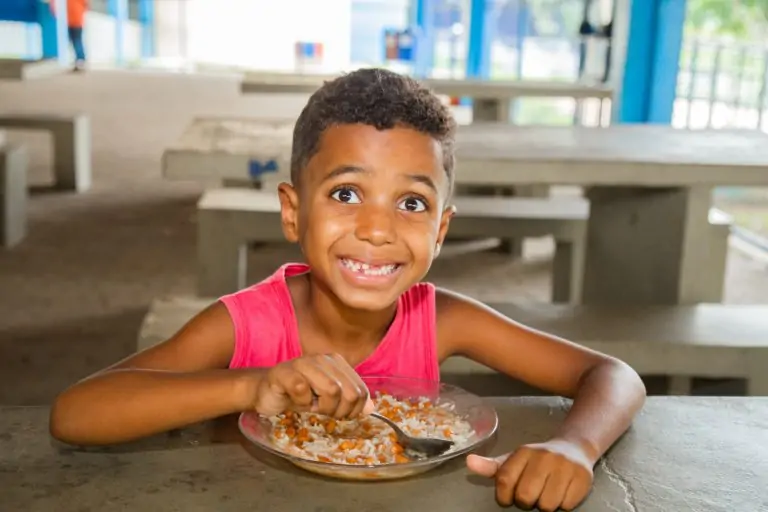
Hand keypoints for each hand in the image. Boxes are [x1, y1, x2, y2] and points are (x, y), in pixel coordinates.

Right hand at [254, 353, 374, 418]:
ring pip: (331, 390)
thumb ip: (350, 400)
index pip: (360, 389)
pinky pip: (302, 390)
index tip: (341, 415)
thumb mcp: (328, 400)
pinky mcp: (284, 372)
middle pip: (348, 392)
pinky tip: (297, 401)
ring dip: (322, 408)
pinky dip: (302, 402)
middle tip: (326, 413)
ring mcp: (303, 363)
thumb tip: (371, 408)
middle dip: (339, 410)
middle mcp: (322, 359)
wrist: (267, 393)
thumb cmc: (299, 396)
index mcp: (336, 362)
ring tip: (312, 407)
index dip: (354, 409)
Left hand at [467, 438, 593, 510]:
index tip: (508, 498)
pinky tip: (562, 491)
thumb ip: (491, 466)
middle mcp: (543, 456)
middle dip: (526, 502)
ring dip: (545, 504)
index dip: (504, 496)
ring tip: (548, 491)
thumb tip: (469, 462)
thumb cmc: (537, 460)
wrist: (574, 448)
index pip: (504, 480)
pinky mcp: (582, 477)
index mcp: (523, 452)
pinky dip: (563, 504)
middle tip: (531, 495)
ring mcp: (564, 466)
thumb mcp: (513, 460)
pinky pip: (566, 506)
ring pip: (546, 505)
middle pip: (525, 496)